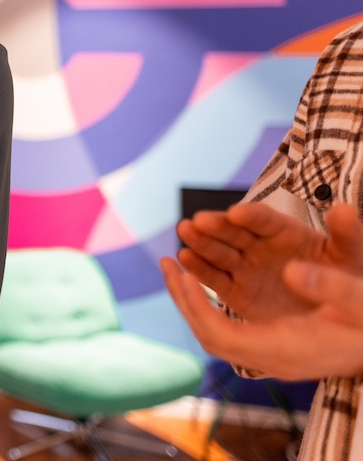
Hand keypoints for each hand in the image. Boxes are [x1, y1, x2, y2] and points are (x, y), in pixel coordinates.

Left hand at [163, 206, 362, 378]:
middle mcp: (271, 356)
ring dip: (192, 298)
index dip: (197, 307)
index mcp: (285, 350)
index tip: (184, 274)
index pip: (221, 337)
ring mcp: (270, 353)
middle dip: (184, 298)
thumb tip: (292, 270)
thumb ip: (331, 287)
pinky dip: (210, 301)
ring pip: (216, 331)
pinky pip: (228, 326)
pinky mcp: (273, 343)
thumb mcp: (359, 301)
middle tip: (168, 262)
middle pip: (210, 336)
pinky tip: (204, 276)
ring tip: (175, 263)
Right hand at [175, 202, 350, 320]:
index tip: (237, 213)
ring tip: (184, 233)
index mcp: (286, 233)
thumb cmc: (348, 281)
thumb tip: (344, 209)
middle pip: (233, 232)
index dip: (251, 216)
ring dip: (199, 242)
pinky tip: (183, 259)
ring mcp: (246, 268)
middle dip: (215, 226)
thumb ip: (347, 235)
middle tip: (197, 222)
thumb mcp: (352, 257)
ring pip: (219, 252)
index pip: (265, 220)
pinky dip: (198, 269)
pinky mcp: (236, 291)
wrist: (338, 318)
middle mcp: (260, 246)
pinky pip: (214, 279)